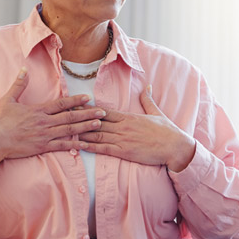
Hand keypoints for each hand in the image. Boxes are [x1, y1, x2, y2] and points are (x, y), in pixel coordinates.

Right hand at [0, 68, 105, 160]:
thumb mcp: (7, 100)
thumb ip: (18, 85)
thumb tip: (23, 69)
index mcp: (38, 110)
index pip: (61, 104)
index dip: (76, 100)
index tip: (89, 97)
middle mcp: (45, 122)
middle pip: (70, 116)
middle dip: (88, 114)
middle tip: (103, 112)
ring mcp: (45, 135)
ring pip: (69, 130)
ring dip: (86, 127)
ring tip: (99, 124)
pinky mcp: (42, 147)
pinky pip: (62, 146)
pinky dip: (75, 145)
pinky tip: (86, 144)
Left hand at [77, 85, 195, 171]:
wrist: (174, 146)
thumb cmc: (167, 131)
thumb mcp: (156, 112)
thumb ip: (148, 100)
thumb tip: (147, 86)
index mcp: (129, 117)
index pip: (104, 112)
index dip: (88, 108)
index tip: (76, 105)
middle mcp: (123, 126)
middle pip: (96, 122)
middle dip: (79, 119)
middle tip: (63, 116)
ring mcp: (122, 139)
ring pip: (97, 134)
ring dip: (81, 132)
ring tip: (66, 130)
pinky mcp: (124, 152)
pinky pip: (103, 148)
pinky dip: (90, 146)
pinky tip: (79, 146)